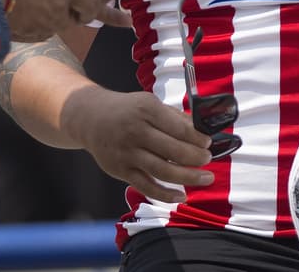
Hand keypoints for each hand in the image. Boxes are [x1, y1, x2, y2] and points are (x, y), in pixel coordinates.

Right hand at [0, 0, 130, 41]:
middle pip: (94, 4)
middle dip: (104, 8)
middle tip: (118, 16)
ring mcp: (55, 13)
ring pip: (74, 20)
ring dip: (74, 18)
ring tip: (67, 15)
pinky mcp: (42, 30)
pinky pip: (52, 29)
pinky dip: (49, 25)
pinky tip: (37, 18)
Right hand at [63, 88, 213, 203]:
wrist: (90, 118)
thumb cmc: (126, 110)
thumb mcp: (148, 103)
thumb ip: (173, 117)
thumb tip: (201, 131)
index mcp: (146, 110)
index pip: (179, 128)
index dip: (197, 138)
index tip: (208, 143)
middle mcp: (135, 131)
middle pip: (173, 150)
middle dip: (196, 158)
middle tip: (208, 160)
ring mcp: (127, 153)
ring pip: (163, 170)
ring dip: (188, 177)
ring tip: (205, 178)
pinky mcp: (120, 170)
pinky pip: (146, 186)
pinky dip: (165, 194)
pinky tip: (181, 196)